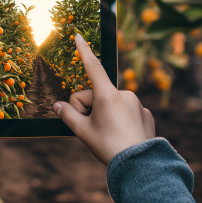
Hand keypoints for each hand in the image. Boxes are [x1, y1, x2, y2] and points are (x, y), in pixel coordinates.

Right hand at [53, 34, 155, 164]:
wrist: (141, 167)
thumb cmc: (109, 147)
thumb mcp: (83, 131)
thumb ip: (67, 115)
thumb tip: (57, 106)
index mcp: (107, 94)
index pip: (92, 66)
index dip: (83, 50)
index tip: (78, 36)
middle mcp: (123, 94)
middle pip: (95, 94)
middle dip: (88, 107)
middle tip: (90, 127)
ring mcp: (136, 103)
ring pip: (110, 103)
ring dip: (103, 113)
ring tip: (107, 133)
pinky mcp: (144, 113)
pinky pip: (124, 110)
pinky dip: (118, 118)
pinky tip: (121, 134)